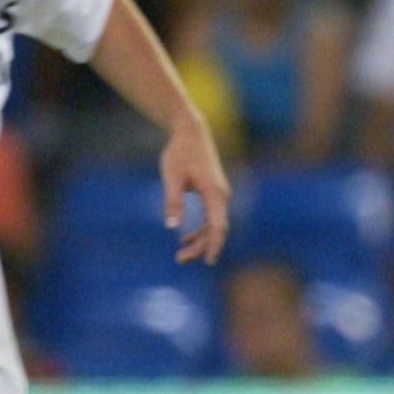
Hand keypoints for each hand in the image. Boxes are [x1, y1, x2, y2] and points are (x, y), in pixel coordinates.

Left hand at [161, 121, 232, 264]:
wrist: (191, 132)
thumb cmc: (180, 152)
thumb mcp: (172, 176)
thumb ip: (173, 201)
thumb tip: (171, 227)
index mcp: (214, 193)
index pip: (218, 226)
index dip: (214, 245)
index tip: (209, 262)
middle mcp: (222, 196)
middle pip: (216, 230)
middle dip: (201, 247)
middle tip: (180, 260)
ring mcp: (219, 195)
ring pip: (214, 226)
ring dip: (200, 241)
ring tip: (181, 254)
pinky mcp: (213, 193)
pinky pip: (212, 218)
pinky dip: (201, 230)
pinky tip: (186, 238)